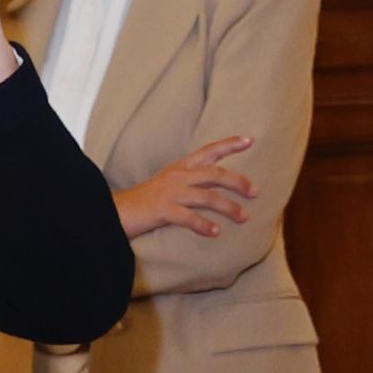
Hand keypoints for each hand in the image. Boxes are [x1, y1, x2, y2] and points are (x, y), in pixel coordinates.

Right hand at [115, 133, 261, 240]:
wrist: (116, 211)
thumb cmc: (145, 201)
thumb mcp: (168, 183)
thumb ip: (190, 182)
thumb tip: (218, 189)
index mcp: (179, 167)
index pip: (208, 151)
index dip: (229, 145)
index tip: (250, 139)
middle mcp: (177, 176)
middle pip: (215, 173)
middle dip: (238, 181)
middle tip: (256, 192)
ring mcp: (170, 192)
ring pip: (207, 196)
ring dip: (228, 207)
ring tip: (244, 217)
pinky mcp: (162, 210)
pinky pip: (189, 217)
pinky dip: (204, 225)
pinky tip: (215, 232)